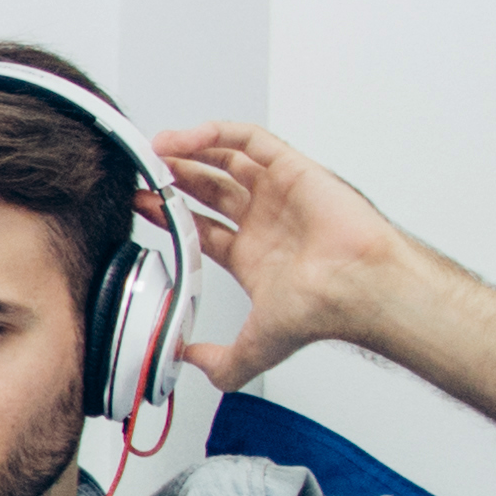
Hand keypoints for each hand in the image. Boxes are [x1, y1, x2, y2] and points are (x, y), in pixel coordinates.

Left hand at [151, 119, 429, 395]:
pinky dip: (216, 132)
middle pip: (210, 189)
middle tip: (144, 172)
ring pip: (227, 160)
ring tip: (158, 150)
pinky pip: (251, 140)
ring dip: (190, 152)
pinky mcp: (293, 169)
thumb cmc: (323, 310)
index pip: (200, 227)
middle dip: (175, 179)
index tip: (139, 203)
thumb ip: (222, 363)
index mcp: (254, 256)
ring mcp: (280, 194)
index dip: (168, 214)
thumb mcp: (255, 347)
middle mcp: (266, 222)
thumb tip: (187, 361)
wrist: (356, 288)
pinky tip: (185, 139)